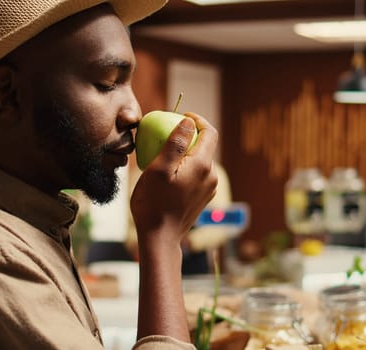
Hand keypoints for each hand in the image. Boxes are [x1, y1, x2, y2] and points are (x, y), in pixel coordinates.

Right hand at [130, 112, 218, 247]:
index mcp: (202, 165)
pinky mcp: (203, 198)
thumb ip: (175, 143)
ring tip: (163, 156)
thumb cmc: (154, 203)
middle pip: (204, 146)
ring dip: (185, 154)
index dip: (197, 120)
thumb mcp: (158, 169)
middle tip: (165, 135)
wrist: (160, 239)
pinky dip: (185, 168)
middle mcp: (211, 176)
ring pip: (200, 161)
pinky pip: (197, 175)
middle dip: (188, 136)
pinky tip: (168, 175)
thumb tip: (188, 122)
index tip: (180, 115)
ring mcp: (209, 189)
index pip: (209, 132)